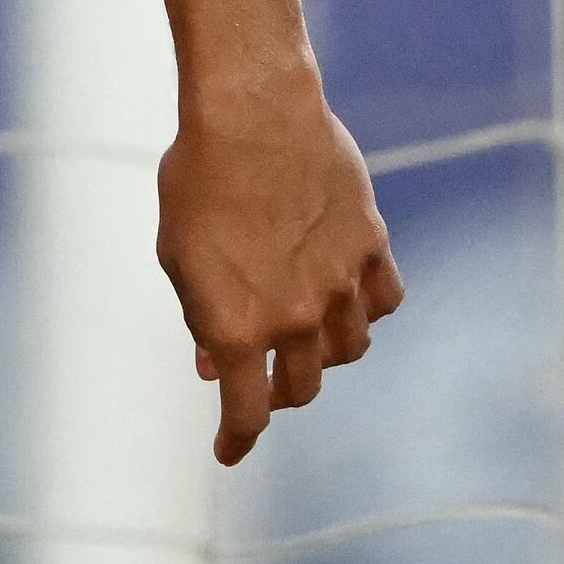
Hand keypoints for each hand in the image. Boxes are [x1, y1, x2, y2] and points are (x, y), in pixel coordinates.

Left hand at [155, 69, 400, 465]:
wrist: (252, 112)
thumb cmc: (198, 178)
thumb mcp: (179, 255)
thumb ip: (201, 315)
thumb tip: (213, 362)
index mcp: (240, 328)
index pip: (246, 413)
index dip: (237, 440)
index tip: (229, 451)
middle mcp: (296, 318)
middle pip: (301, 388)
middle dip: (279, 395)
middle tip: (264, 385)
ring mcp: (340, 284)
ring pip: (349, 349)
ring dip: (326, 355)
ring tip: (306, 338)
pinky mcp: (371, 246)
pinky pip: (384, 300)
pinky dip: (369, 310)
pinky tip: (351, 300)